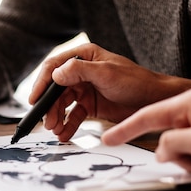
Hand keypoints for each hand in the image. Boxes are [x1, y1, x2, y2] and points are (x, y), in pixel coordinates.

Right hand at [31, 43, 176, 141]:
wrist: (155, 101)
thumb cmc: (136, 81)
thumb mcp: (106, 73)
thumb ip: (79, 71)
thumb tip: (55, 74)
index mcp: (84, 56)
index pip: (54, 67)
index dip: (42, 83)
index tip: (35, 100)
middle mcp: (81, 71)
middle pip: (56, 88)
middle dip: (49, 106)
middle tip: (47, 122)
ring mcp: (85, 88)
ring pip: (62, 103)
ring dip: (57, 117)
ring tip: (56, 131)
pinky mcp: (90, 104)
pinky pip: (73, 115)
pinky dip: (68, 125)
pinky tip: (65, 134)